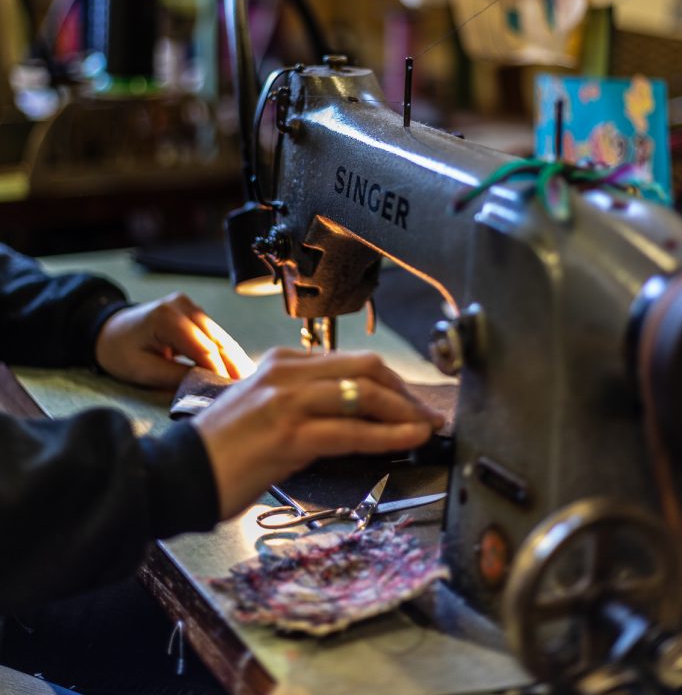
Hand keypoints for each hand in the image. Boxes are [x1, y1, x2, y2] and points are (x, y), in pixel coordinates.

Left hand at [94, 292, 255, 387]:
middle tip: (250, 389)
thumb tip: (205, 387)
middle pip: (217, 339)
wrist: (107, 331)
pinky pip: (214, 334)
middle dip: (234, 365)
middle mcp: (182, 305)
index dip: (219, 372)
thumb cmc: (119, 352)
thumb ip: (175, 377)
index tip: (230, 393)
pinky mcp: (193, 312)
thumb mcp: (142, 371)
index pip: (203, 348)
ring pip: (220, 336)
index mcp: (166, 317)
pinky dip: (225, 352)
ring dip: (234, 359)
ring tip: (249, 382)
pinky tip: (238, 369)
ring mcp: (189, 305)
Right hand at [192, 347, 444, 519]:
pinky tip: (409, 440)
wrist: (179, 474)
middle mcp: (286, 373)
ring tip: (426, 428)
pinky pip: (353, 430)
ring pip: (364, 394)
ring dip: (404, 412)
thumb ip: (302, 402)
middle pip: (365, 369)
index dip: (388, 381)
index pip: (349, 361)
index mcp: (280, 363)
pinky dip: (389, 434)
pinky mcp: (289, 434)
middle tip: (425, 414)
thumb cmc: (221, 450)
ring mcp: (287, 401)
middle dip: (403, 392)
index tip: (409, 400)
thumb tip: (350, 415)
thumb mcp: (262, 409)